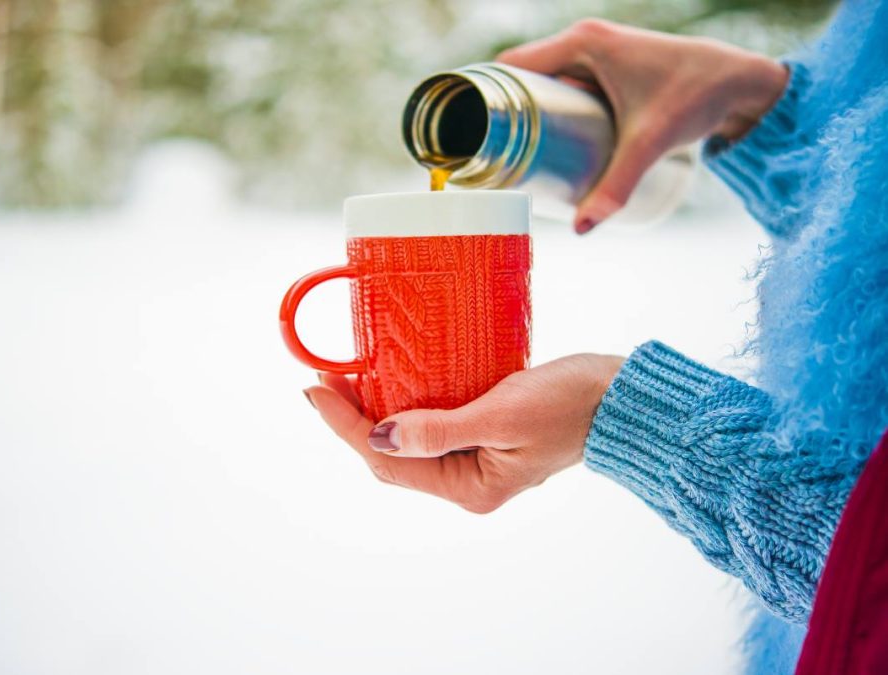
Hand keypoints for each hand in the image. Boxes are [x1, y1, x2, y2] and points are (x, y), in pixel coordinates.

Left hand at [304, 354, 623, 513]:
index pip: (388, 461)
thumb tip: (382, 437)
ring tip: (345, 374)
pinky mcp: (483, 433)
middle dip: (353, 417)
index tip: (315, 387)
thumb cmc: (571, 404)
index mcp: (470, 487)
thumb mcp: (502, 415)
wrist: (620, 396)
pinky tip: (391, 377)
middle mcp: (467, 480)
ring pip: (407, 439)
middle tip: (324, 375)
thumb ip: (439, 429)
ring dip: (375, 409)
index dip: (346, 425)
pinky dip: (406, 402)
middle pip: (392, 455)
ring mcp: (475, 459)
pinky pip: (431, 423)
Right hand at [497, 19, 788, 233]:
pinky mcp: (609, 70)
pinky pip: (565, 86)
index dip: (486, 94)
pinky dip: (552, 111)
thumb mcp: (650, 143)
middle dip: (505, 113)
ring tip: (509, 156)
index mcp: (583, 42)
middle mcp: (584, 41)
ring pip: (545, 83)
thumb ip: (615, 186)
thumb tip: (583, 228)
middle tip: (491, 156)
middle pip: (524, 77)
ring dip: (528, 114)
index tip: (468, 130)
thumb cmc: (699, 95)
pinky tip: (546, 143)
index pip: (513, 64)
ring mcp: (597, 54)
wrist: (743, 82)